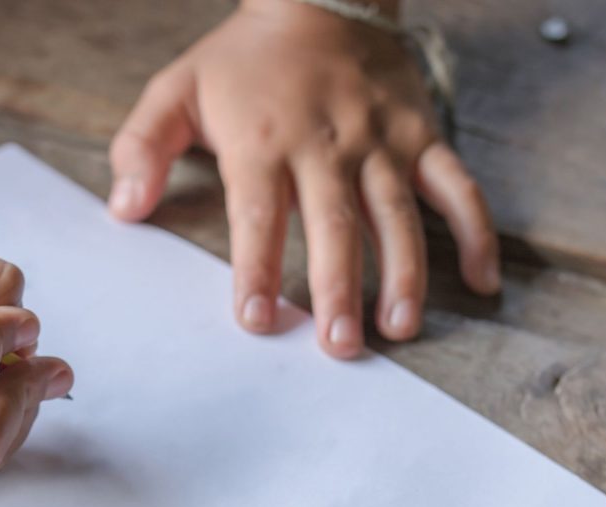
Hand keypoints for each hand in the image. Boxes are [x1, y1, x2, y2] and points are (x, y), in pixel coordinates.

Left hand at [109, 0, 499, 357]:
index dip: (256, 268)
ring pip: (398, 214)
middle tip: (340, 347)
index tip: (256, 320)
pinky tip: (482, 282)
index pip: (258, 215)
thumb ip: (141, 147)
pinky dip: (476, 232)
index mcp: (262, 142)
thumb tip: (123, 210)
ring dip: (404, 274)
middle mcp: (325, 146)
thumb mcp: (177, 89)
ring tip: (400, 327)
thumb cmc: (244, 59)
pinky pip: (457, 185)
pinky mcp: (421, 134)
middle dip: (337, 290)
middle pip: (334, 226)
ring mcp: (380, 141)